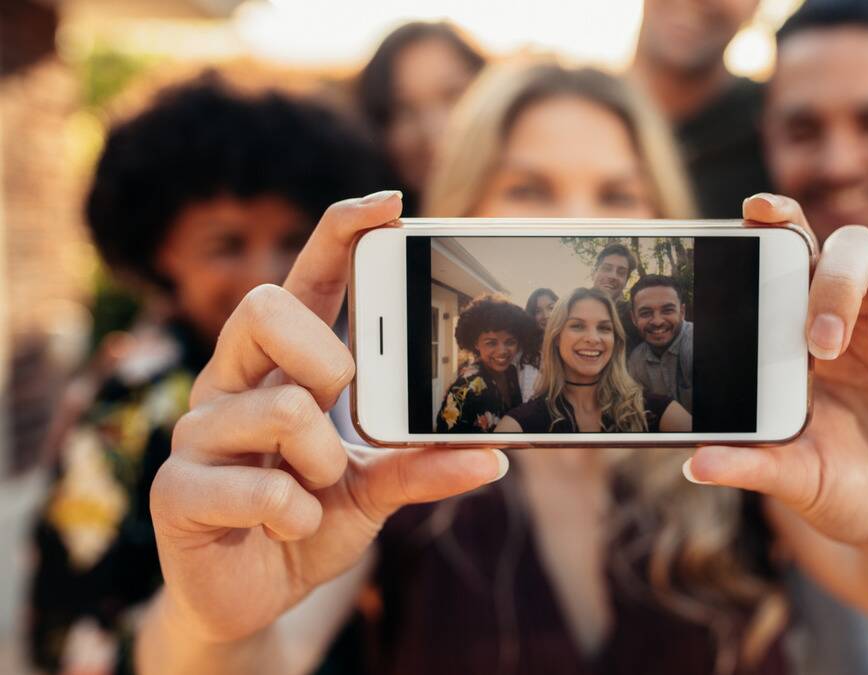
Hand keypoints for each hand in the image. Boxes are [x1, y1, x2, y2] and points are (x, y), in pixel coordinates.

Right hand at [149, 192, 506, 642]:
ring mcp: (198, 433)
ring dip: (324, 461)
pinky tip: (290, 526)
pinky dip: (294, 514)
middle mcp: (233, 382)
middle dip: (324, 354)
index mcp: (281, 365)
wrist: (254, 595)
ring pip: (277, 406)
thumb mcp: (377, 488)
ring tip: (320, 490)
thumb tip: (493, 453)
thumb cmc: (311, 518)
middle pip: (265, 306)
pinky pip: (254, 486)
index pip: (306, 278)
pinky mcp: (175, 491)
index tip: (390, 204)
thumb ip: (422, 462)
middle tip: (342, 400)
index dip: (340, 233)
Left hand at [686, 194, 867, 554]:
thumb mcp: (796, 479)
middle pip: (858, 244)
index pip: (802, 253)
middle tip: (823, 344)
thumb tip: (694, 464)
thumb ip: (753, 464)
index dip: (784, 221)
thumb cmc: (845, 490)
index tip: (758, 211)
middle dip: (838, 280)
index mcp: (817, 332)